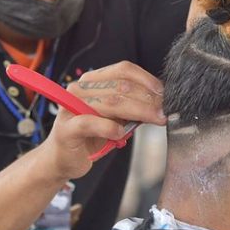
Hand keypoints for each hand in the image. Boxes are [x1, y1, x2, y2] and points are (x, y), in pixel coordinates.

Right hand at [40, 61, 165, 179]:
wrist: (65, 159)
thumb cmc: (92, 136)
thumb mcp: (116, 117)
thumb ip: (132, 106)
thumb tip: (160, 101)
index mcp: (92, 81)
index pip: (122, 70)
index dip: (146, 79)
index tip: (163, 92)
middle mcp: (80, 89)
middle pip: (120, 87)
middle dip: (147, 99)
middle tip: (164, 112)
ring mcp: (71, 107)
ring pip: (110, 103)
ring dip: (138, 111)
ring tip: (153, 120)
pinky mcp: (67, 129)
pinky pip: (90, 123)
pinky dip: (109, 127)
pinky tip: (120, 134)